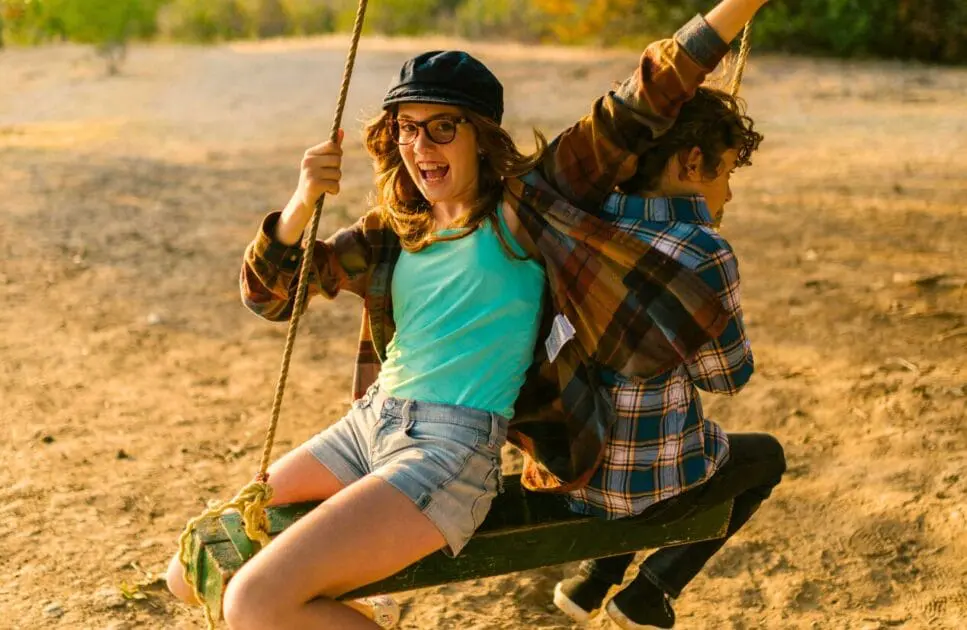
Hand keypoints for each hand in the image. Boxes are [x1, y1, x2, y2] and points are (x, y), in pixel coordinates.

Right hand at [275, 130, 343, 245]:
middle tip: (328, 176)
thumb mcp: (323, 162)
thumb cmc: (316, 178)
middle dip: (337, 169)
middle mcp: (308, 161)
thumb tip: (341, 130)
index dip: (338, 154)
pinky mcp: (314, 185)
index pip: (333, 146)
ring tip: (326, 184)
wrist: (303, 200)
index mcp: (309, 153)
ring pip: (338, 173)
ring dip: (336, 181)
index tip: (332, 163)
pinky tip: (326, 192)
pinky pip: (335, 184)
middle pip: (337, 159)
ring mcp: (310, 173)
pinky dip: (334, 190)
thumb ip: (332, 147)